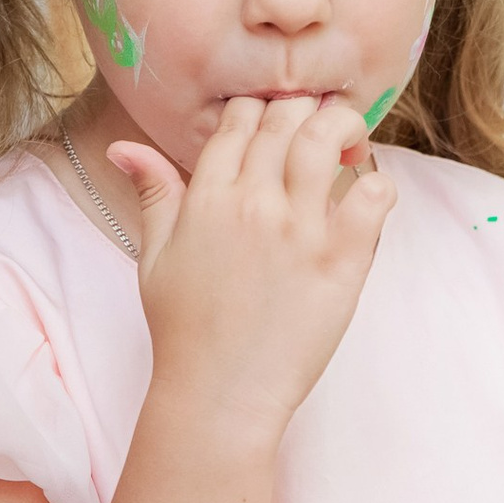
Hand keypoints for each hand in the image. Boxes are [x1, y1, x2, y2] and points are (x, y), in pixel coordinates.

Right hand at [108, 96, 394, 437]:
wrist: (219, 394)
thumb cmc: (185, 330)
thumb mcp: (154, 256)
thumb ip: (153, 193)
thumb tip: (125, 147)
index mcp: (206, 196)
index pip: (241, 118)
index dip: (263, 108)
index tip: (278, 124)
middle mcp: (252, 204)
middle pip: (286, 117)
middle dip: (305, 108)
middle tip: (319, 128)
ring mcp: (298, 231)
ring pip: (326, 140)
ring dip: (343, 128)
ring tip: (348, 148)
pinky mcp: (339, 262)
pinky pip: (372, 198)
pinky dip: (377, 184)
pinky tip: (368, 197)